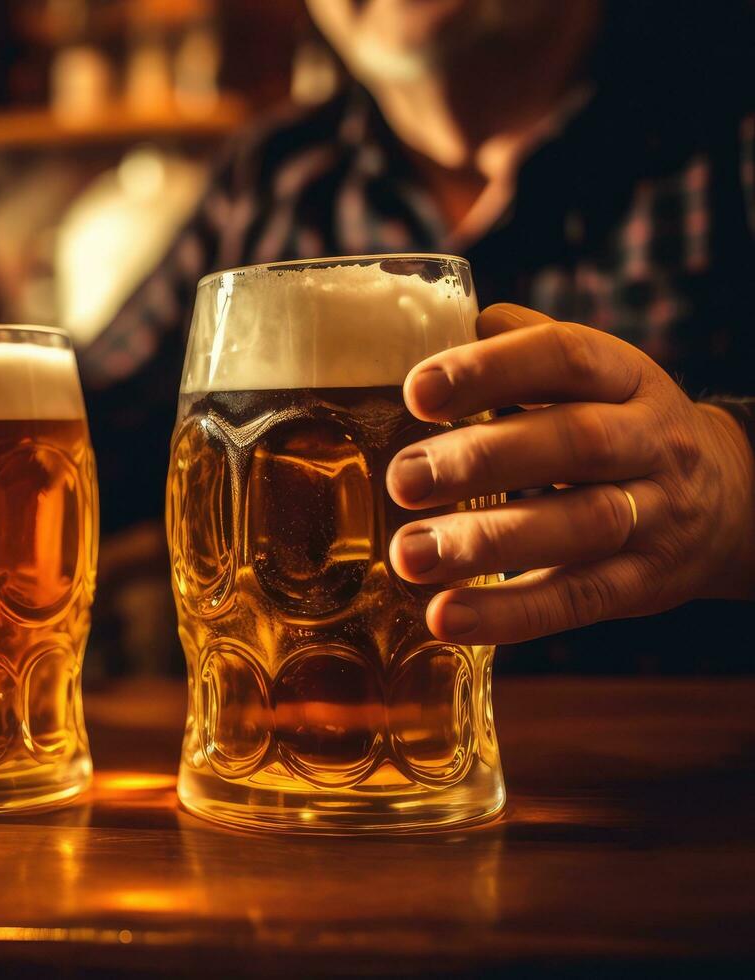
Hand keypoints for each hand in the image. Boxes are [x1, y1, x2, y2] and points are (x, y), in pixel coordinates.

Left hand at [387, 303, 754, 644]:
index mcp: (627, 376)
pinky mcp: (646, 583)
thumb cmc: (618, 427)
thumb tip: (436, 319)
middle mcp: (651, 440)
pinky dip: (511, 613)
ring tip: (409, 554)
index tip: (418, 390)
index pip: (566, 357)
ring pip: (579, 525)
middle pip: (574, 443)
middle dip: (481, 460)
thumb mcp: (590, 379)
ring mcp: (657, 514)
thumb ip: (520, 347)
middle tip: (402, 479)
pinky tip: (447, 617)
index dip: (492, 369)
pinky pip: (580, 598)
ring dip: (486, 543)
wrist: (730, 502)